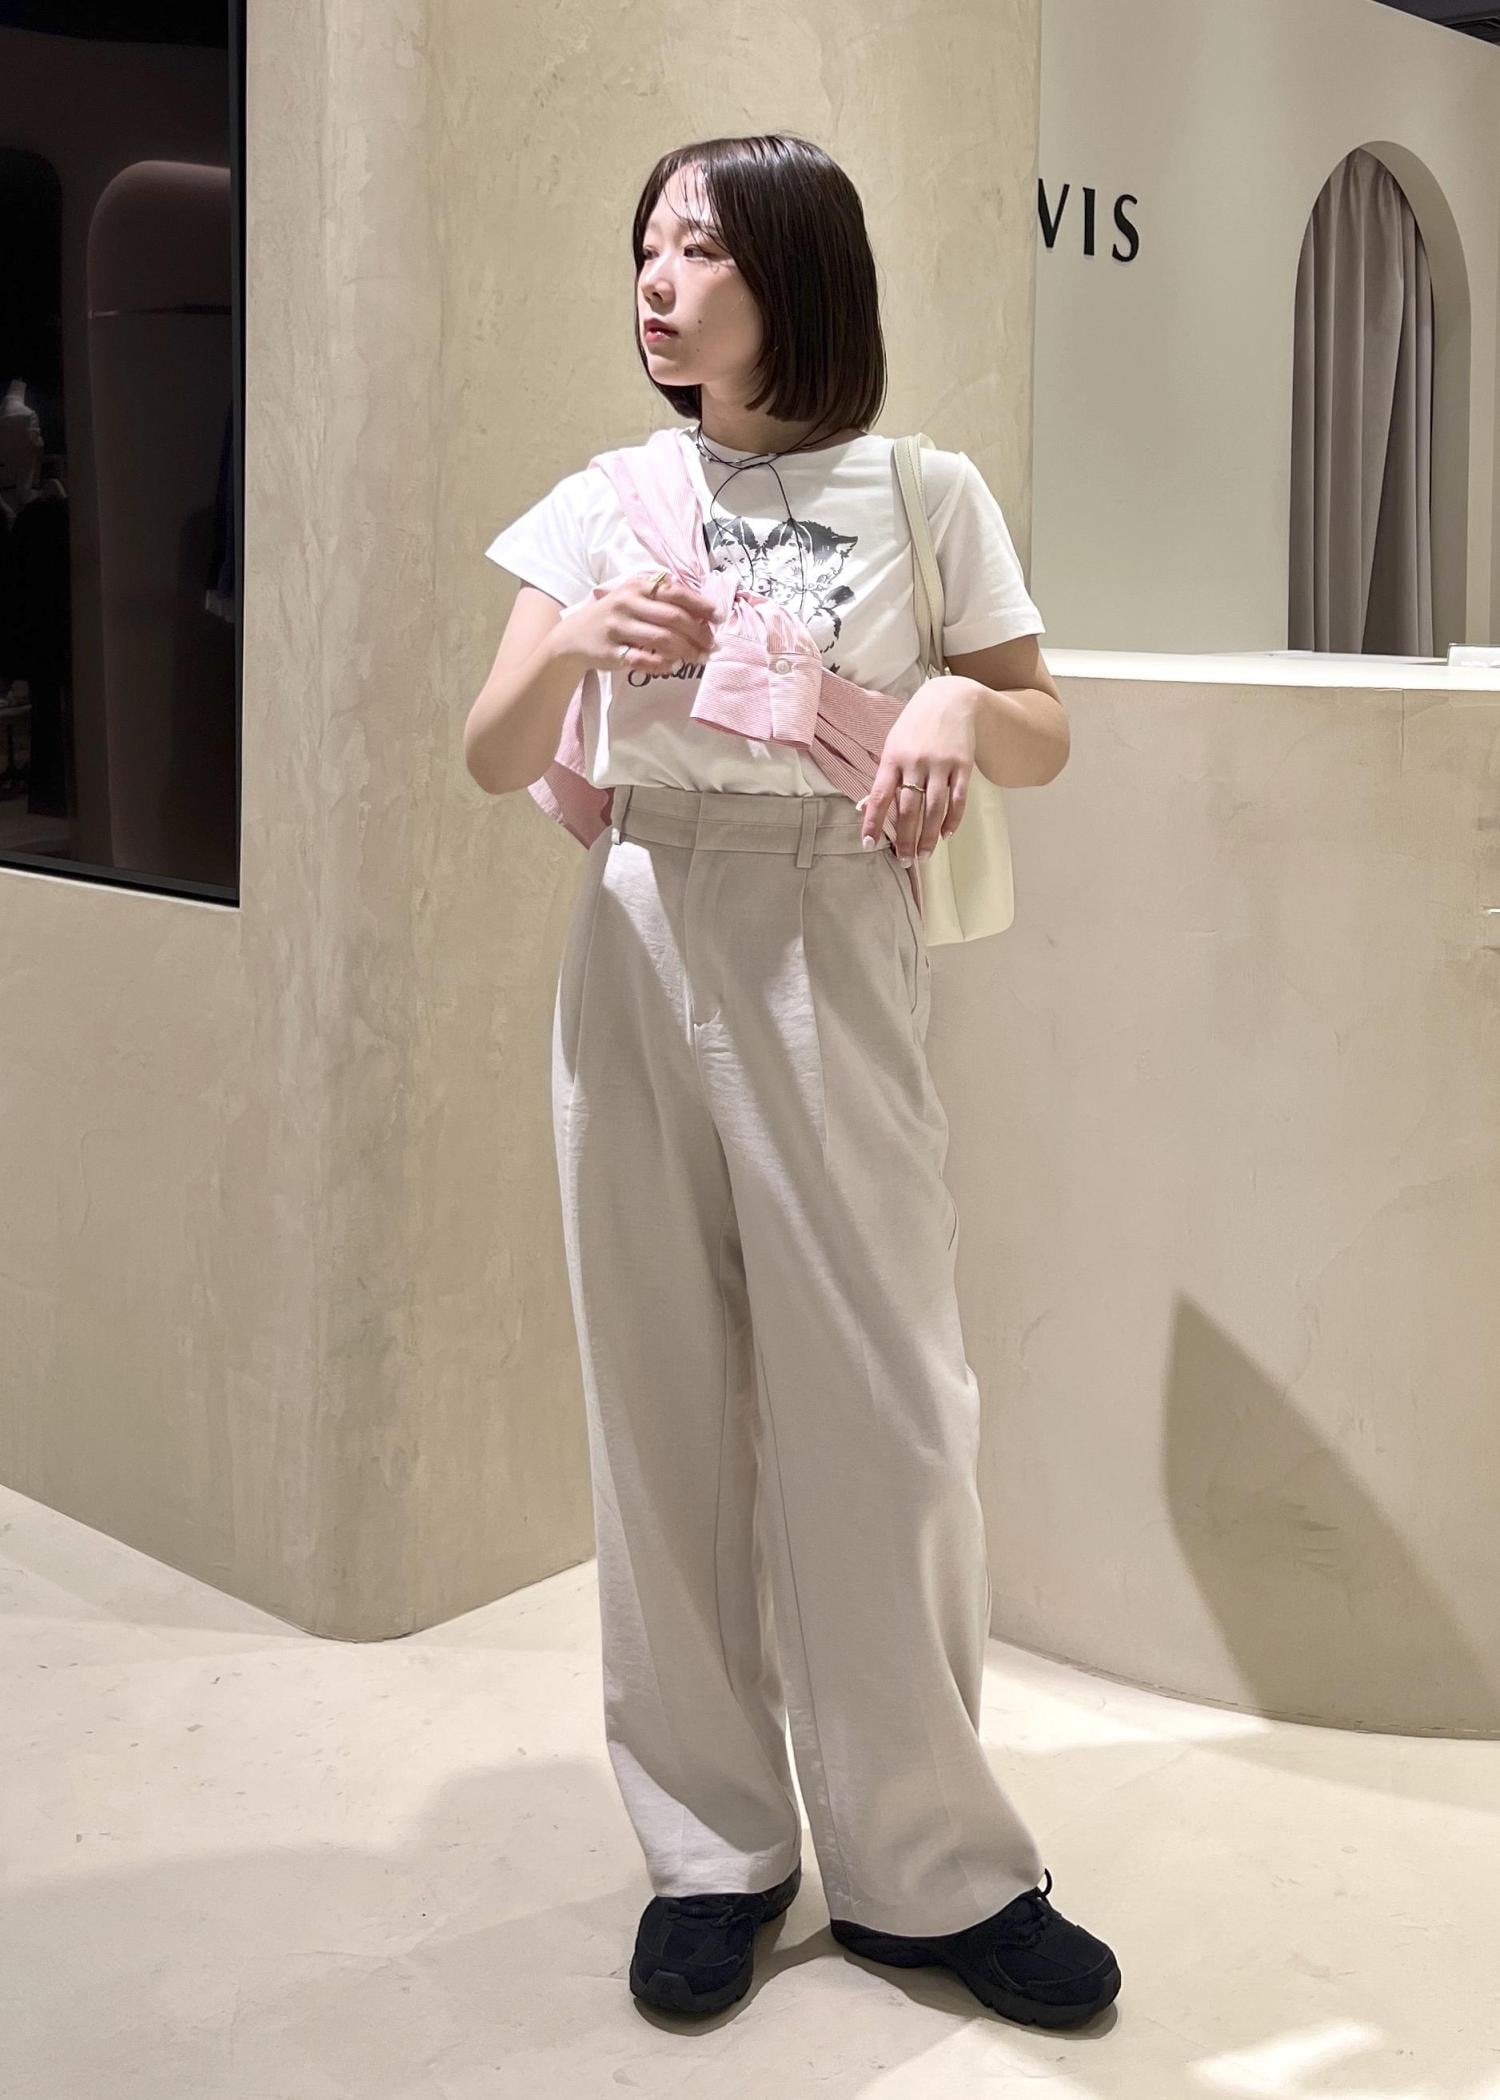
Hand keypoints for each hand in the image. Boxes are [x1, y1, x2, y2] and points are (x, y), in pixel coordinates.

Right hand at [560, 570, 717, 675]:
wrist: (573, 638)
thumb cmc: (613, 617)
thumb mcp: (632, 597)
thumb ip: (661, 599)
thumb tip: (702, 612)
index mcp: (636, 586)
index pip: (675, 592)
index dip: (700, 605)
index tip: (717, 616)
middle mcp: (626, 603)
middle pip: (673, 618)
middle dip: (698, 633)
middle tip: (711, 645)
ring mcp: (617, 628)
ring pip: (662, 639)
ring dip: (686, 650)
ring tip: (698, 658)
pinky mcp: (611, 651)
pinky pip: (644, 659)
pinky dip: (663, 664)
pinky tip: (673, 666)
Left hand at [859, 677, 978, 863]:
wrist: (950, 698)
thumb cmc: (915, 725)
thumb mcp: (893, 744)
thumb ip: (884, 776)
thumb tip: (866, 807)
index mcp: (893, 758)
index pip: (879, 796)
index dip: (872, 822)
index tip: (868, 845)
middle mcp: (915, 762)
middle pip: (908, 809)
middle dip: (905, 839)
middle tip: (904, 861)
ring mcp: (940, 764)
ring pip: (934, 809)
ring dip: (929, 836)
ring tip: (924, 856)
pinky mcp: (962, 765)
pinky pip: (958, 799)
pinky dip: (953, 820)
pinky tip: (947, 835)